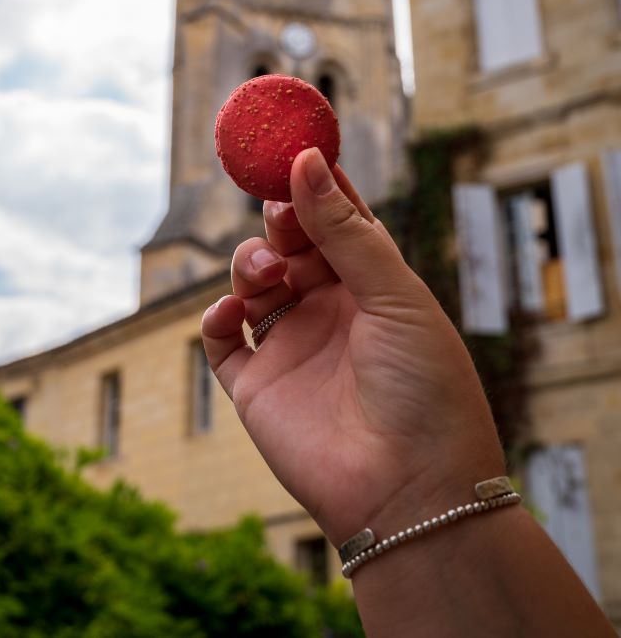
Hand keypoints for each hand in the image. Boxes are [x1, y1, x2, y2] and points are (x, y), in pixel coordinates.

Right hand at [201, 148, 504, 548]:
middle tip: (278, 210)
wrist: (412, 492)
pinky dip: (216, 317)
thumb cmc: (425, 387)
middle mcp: (329, 309)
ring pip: (251, 280)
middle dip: (280, 220)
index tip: (293, 149)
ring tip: (268, 276)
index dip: (316, 184)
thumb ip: (344, 229)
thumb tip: (306, 160)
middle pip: (289, 242)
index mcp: (372, 284)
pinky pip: (220, 341)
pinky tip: (232, 312)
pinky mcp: (257, 387)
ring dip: (250, 264)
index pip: (337, 219)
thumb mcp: (394, 294)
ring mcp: (291, 346)